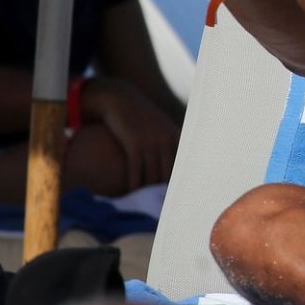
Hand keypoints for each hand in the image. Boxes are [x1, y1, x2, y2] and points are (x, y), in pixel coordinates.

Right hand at [82, 76, 179, 191]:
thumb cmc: (138, 115)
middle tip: (161, 205)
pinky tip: (131, 193)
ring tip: (144, 202)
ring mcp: (152, 142)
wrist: (120, 99)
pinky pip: (136, 170)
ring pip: (153, 175)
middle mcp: (168, 140)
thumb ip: (167, 142)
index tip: (181, 195)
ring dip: (148, 191)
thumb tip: (168, 163)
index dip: (183, 181)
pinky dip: (134, 184)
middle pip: (170, 174)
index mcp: (176, 137)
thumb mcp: (158, 127)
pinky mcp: (135, 144)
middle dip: (166, 191)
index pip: (184, 165)